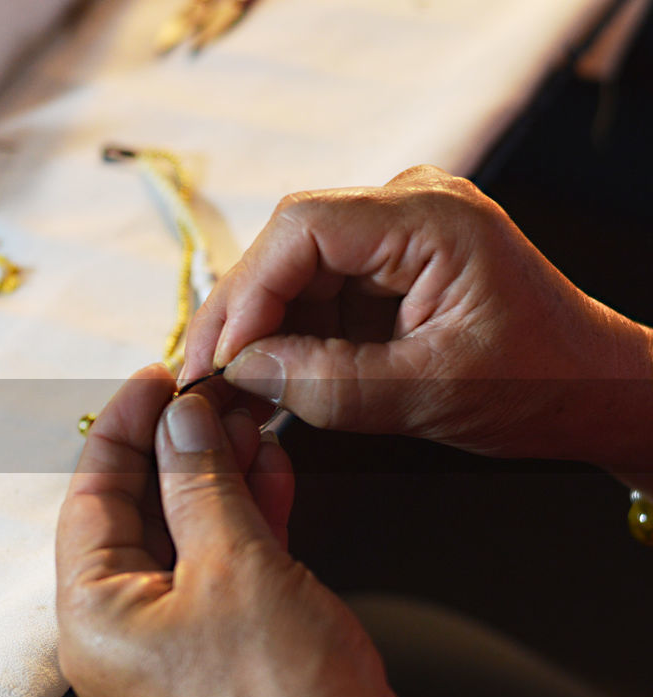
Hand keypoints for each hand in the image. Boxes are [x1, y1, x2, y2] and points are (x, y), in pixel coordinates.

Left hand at [56, 364, 466, 696]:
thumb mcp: (237, 563)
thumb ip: (200, 481)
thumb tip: (180, 422)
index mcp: (92, 619)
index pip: (90, 498)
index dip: (123, 429)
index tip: (154, 379)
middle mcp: (119, 634)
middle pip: (135, 514)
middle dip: (178, 450)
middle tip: (212, 396)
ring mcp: (169, 644)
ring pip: (183, 536)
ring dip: (216, 478)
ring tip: (249, 423)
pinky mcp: (218, 648)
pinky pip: (217, 568)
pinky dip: (242, 520)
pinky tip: (269, 471)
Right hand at [181, 166, 652, 475]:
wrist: (590, 390)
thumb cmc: (539, 385)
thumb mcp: (430, 393)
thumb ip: (329, 384)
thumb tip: (241, 371)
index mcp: (431, 218)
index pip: (303, 229)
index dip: (248, 291)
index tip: (219, 356)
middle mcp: (406, 209)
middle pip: (286, 247)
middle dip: (239, 316)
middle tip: (199, 379)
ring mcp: (393, 235)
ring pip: (290, 273)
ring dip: (254, 332)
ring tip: (223, 389)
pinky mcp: (384, 267)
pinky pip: (314, 294)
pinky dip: (283, 339)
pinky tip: (259, 380)